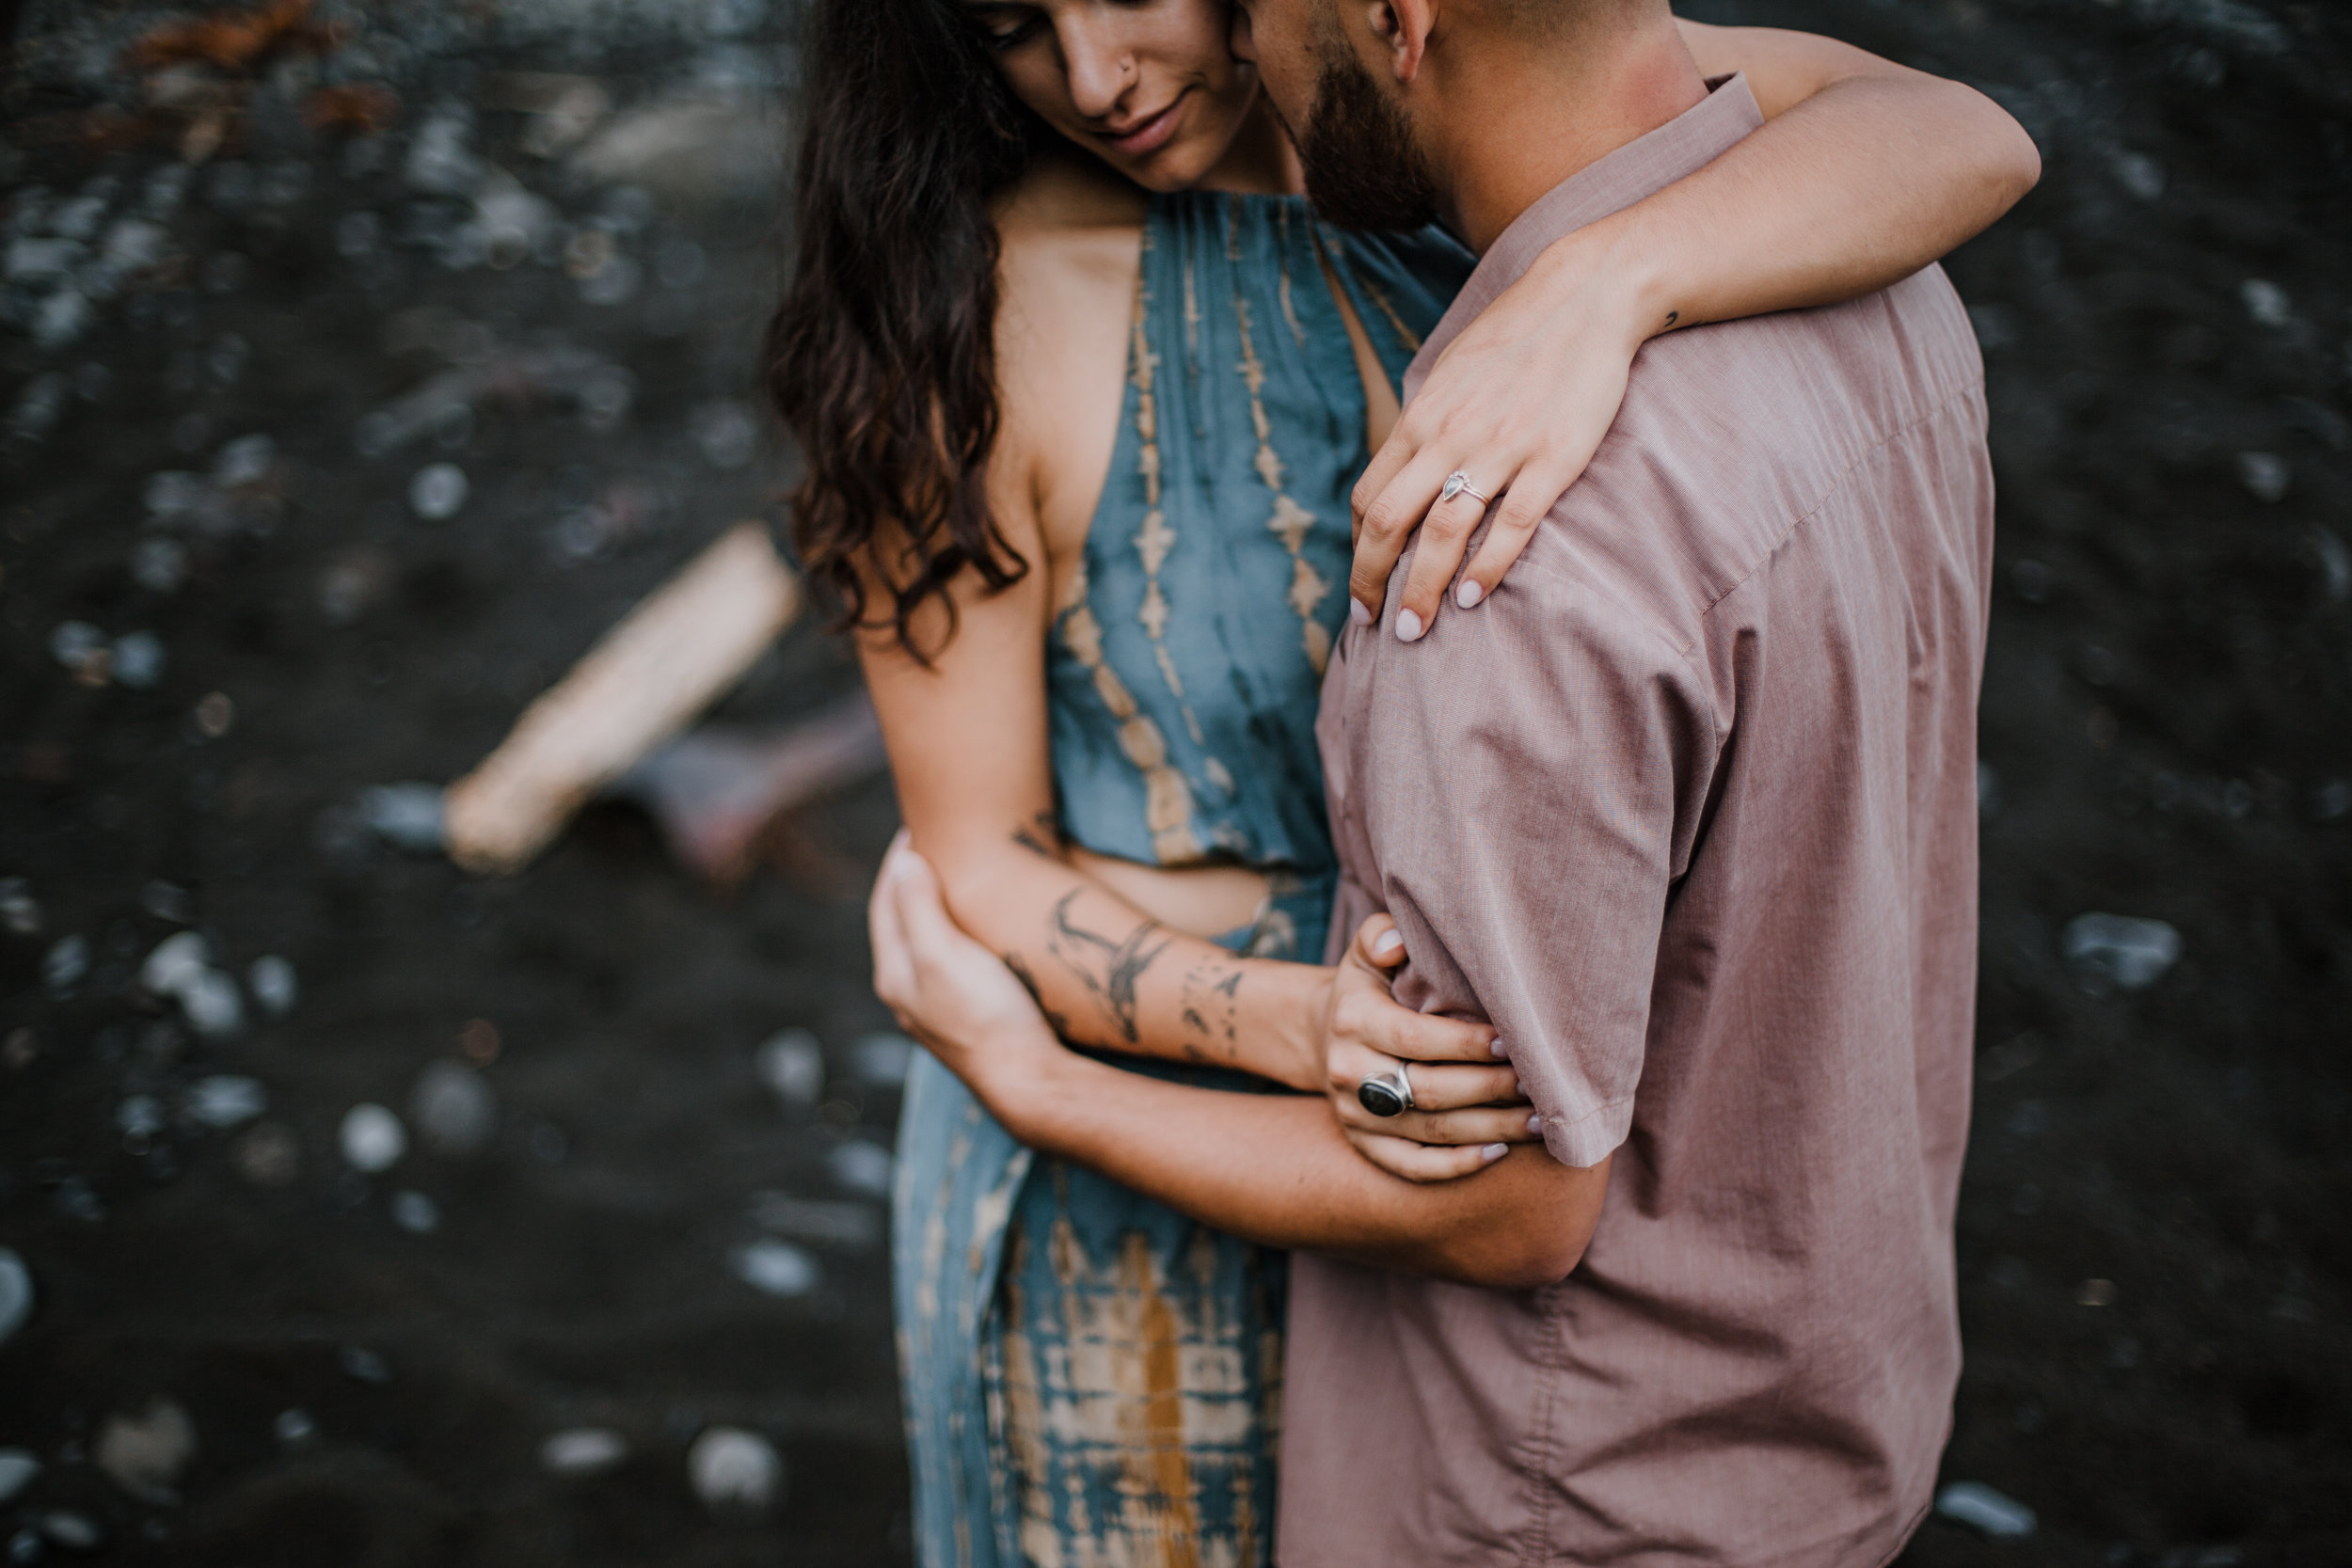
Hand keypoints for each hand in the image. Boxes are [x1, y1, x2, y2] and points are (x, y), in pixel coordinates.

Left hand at [868, 830, 1063, 1119]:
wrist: (1026, 1078)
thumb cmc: (986, 1014)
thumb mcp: (944, 953)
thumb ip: (918, 907)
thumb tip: (904, 860)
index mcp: (894, 972)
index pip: (885, 902)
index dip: (898, 861)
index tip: (918, 827)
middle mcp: (907, 991)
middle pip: (900, 921)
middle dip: (912, 882)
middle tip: (936, 845)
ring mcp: (935, 1006)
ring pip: (924, 943)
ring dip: (933, 908)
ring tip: (956, 878)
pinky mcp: (965, 1017)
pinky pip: (948, 961)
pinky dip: (955, 933)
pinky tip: (978, 931)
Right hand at [1321, 913, 1540, 1181]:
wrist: (1326, 1034)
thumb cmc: (1370, 987)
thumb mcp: (1367, 953)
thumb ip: (1380, 936)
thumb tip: (1397, 943)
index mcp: (1353, 1020)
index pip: (1415, 1038)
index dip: (1467, 1044)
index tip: (1512, 1041)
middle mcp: (1349, 1072)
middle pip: (1429, 1090)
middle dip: (1490, 1088)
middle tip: (1539, 1083)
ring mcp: (1355, 1116)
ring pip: (1431, 1131)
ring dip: (1491, 1128)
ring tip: (1541, 1120)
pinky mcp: (1365, 1146)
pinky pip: (1413, 1166)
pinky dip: (1457, 1165)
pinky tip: (1501, 1152)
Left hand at [1347, 232, 1649, 640]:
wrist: (1585, 296)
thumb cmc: (1517, 337)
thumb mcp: (1453, 373)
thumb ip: (1428, 423)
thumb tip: (1405, 470)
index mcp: (1422, 418)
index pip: (1371, 496)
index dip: (1360, 549)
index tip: (1363, 584)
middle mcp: (1450, 436)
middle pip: (1390, 522)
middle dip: (1372, 580)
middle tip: (1372, 625)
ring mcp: (1501, 449)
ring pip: (1441, 534)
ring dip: (1419, 590)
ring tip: (1411, 631)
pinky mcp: (1552, 459)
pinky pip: (1511, 526)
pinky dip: (1486, 569)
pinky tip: (1472, 600)